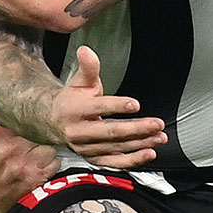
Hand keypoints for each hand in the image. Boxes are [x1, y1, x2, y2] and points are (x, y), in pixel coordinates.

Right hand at [0, 124, 60, 212]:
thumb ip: (10, 125)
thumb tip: (37, 110)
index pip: (29, 117)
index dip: (37, 121)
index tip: (39, 124)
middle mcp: (8, 147)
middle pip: (42, 132)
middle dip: (43, 137)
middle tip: (38, 144)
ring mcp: (21, 165)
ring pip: (50, 148)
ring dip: (49, 153)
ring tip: (38, 158)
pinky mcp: (33, 180)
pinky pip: (54, 165)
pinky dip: (51, 166)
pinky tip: (40, 169)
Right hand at [51, 46, 166, 168]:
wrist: (52, 122)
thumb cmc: (71, 100)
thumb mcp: (78, 81)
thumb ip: (88, 67)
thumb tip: (86, 51)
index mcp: (74, 110)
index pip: (98, 107)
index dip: (117, 106)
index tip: (135, 104)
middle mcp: (79, 131)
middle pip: (111, 131)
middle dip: (137, 128)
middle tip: (156, 123)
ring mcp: (86, 148)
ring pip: (117, 147)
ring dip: (141, 143)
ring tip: (159, 136)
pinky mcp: (93, 158)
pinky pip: (115, 162)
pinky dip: (133, 160)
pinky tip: (149, 152)